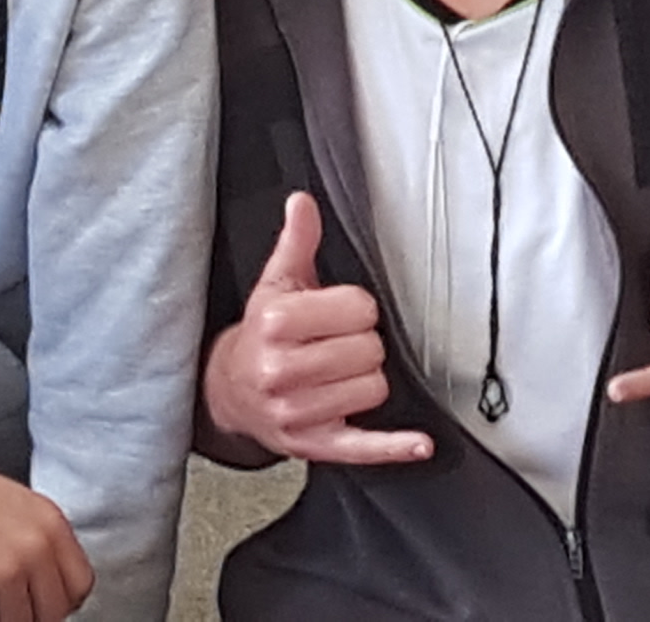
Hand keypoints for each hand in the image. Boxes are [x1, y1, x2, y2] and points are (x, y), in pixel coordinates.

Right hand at [207, 190, 432, 465]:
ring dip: (365, 380)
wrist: (230, 391)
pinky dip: (394, 446)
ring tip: (337, 373)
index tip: (337, 313)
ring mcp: (297, 412)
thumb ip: (296, 242)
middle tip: (336, 344)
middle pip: (370, 351)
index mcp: (275, 323)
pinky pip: (364, 447)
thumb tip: (302, 202)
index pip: (359, 309)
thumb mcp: (275, 284)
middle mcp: (281, 370)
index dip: (356, 309)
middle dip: (361, 344)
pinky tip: (419, 444)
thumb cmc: (262, 335)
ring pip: (374, 389)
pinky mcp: (314, 446)